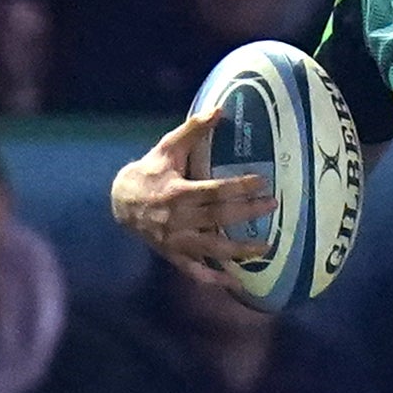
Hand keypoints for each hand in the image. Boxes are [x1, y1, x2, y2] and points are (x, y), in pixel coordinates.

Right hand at [112, 106, 272, 285]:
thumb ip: (193, 130)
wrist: (119, 202)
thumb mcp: (166, 148)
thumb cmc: (149, 172)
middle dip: (247, 213)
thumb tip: (219, 109)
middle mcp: (177, 218)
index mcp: (177, 192)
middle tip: (273, 206)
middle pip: (218, 218)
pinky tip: (235, 282)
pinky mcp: (172, 254)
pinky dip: (213, 279)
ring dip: (239, 250)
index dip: (239, 187)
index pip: (215, 190)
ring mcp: (175, 240)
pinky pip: (194, 270)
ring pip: (211, 248)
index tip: (262, 182)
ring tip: (266, 249)